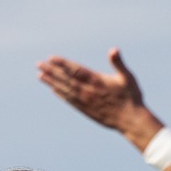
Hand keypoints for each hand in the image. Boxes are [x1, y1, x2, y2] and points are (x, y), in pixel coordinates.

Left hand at [36, 49, 154, 137]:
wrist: (130, 120)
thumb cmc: (131, 97)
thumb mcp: (127, 77)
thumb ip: (118, 63)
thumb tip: (113, 50)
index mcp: (97, 81)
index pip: (75, 70)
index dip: (62, 64)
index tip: (50, 58)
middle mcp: (88, 91)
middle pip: (66, 79)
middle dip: (52, 71)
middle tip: (39, 64)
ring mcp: (86, 101)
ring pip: (65, 90)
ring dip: (52, 82)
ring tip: (40, 76)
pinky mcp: (86, 110)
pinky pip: (70, 101)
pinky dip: (60, 95)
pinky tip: (53, 90)